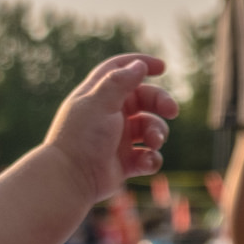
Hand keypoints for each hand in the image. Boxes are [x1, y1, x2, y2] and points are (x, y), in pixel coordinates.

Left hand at [42, 54, 176, 203]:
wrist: (70, 179)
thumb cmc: (81, 137)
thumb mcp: (99, 102)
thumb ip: (119, 82)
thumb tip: (139, 65)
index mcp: (98, 97)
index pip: (119, 71)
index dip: (139, 64)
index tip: (162, 67)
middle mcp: (108, 116)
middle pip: (144, 99)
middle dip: (161, 102)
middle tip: (172, 111)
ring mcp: (117, 140)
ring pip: (150, 128)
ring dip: (158, 133)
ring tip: (153, 142)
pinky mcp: (124, 163)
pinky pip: (148, 157)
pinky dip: (152, 159)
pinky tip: (145, 162)